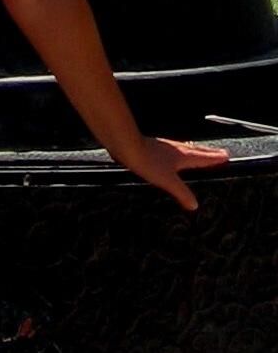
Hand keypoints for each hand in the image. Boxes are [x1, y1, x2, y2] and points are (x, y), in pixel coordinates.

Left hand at [113, 137, 229, 210]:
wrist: (127, 146)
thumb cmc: (146, 160)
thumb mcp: (168, 181)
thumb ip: (182, 193)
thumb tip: (194, 205)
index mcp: (183, 156)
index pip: (204, 158)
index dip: (215, 158)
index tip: (226, 157)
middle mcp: (176, 149)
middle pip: (196, 150)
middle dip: (208, 153)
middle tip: (218, 153)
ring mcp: (164, 147)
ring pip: (184, 149)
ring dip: (194, 151)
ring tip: (198, 153)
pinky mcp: (152, 148)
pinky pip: (171, 151)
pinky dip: (177, 153)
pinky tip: (170, 156)